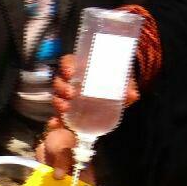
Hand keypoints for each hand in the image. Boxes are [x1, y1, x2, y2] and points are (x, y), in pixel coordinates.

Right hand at [42, 53, 138, 180]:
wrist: (113, 96)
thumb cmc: (115, 82)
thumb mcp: (122, 81)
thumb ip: (127, 86)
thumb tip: (132, 95)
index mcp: (81, 68)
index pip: (67, 62)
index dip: (66, 66)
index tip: (71, 72)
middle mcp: (70, 81)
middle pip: (59, 80)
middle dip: (62, 87)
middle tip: (71, 94)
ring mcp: (67, 96)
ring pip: (56, 96)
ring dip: (58, 102)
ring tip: (65, 108)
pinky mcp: (67, 111)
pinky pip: (56, 114)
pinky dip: (54, 119)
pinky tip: (55, 123)